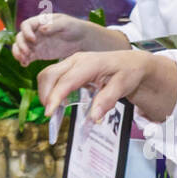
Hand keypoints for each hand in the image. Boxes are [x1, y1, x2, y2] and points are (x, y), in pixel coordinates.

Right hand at [14, 12, 92, 63]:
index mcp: (40, 22)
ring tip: (23, 59)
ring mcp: (35, 44)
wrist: (81, 40)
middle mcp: (34, 32)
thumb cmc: (74, 27)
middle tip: (27, 52)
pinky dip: (23, 61)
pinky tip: (25, 65)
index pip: (26, 25)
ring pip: (20, 47)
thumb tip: (41, 29)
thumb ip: (53, 26)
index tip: (33, 39)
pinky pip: (27, 57)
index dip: (26, 32)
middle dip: (21, 45)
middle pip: (20, 37)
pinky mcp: (38, 54)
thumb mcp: (66, 24)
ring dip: (18, 53)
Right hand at [38, 49, 157, 124]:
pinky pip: (53, 77)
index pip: (66, 80)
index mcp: (90, 63)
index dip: (55, 97)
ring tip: (54, 109)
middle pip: (49, 74)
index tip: (49, 113)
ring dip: (46, 92)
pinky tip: (59, 103)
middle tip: (51, 115)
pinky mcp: (70, 68)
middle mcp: (77, 60)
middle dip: (45, 95)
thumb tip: (94, 117)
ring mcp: (72, 62)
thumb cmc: (127, 72)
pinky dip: (50, 90)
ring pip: (47, 74)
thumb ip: (107, 101)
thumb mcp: (122, 87)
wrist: (130, 63)